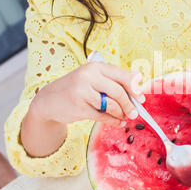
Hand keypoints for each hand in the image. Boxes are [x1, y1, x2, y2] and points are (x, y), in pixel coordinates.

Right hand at [30, 62, 145, 126]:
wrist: (48, 100)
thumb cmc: (77, 89)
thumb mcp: (93, 79)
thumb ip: (113, 80)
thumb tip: (139, 82)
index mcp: (95, 67)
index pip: (121, 75)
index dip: (134, 88)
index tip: (141, 98)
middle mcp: (88, 76)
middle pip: (118, 91)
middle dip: (130, 104)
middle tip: (136, 113)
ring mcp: (82, 92)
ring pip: (111, 105)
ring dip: (121, 113)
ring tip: (125, 117)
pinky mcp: (79, 107)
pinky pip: (102, 116)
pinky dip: (113, 121)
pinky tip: (118, 122)